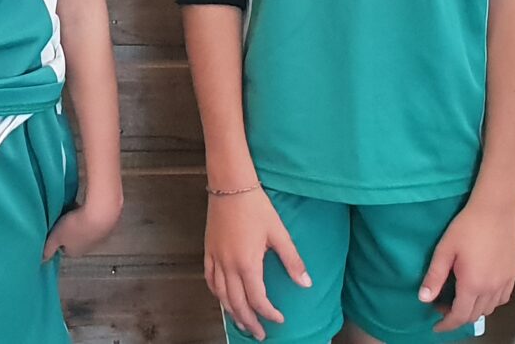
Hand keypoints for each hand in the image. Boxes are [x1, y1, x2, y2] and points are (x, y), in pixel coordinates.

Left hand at [43, 186, 123, 260]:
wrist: (100, 213)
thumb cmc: (77, 226)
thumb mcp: (55, 237)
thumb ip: (48, 249)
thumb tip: (42, 259)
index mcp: (75, 252)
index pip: (63, 249)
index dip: (57, 238)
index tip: (54, 229)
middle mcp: (88, 247)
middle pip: (74, 239)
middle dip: (68, 229)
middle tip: (62, 218)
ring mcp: (98, 236)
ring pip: (84, 229)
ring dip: (78, 221)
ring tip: (72, 210)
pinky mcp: (105, 224)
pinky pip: (93, 220)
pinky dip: (88, 214)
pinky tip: (84, 207)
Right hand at [203, 188, 308, 339]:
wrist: (230, 186)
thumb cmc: (256, 207)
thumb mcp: (279, 233)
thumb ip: (292, 261)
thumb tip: (305, 283)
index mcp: (247, 264)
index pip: (257, 299)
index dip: (269, 313)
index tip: (279, 319)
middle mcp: (228, 266)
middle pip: (237, 303)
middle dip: (249, 321)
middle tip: (260, 333)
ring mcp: (215, 259)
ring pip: (221, 295)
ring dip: (232, 312)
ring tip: (242, 322)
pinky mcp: (208, 251)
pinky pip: (209, 279)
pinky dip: (216, 293)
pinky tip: (222, 298)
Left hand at [418, 196, 514, 333]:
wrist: (496, 209)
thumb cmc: (466, 226)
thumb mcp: (444, 250)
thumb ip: (434, 277)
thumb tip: (423, 299)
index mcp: (472, 285)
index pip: (459, 316)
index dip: (446, 325)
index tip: (436, 327)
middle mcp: (491, 289)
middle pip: (474, 316)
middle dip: (456, 317)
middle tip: (442, 305)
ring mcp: (505, 283)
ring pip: (488, 309)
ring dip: (472, 310)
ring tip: (459, 298)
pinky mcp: (513, 275)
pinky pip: (501, 299)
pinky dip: (489, 302)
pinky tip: (479, 291)